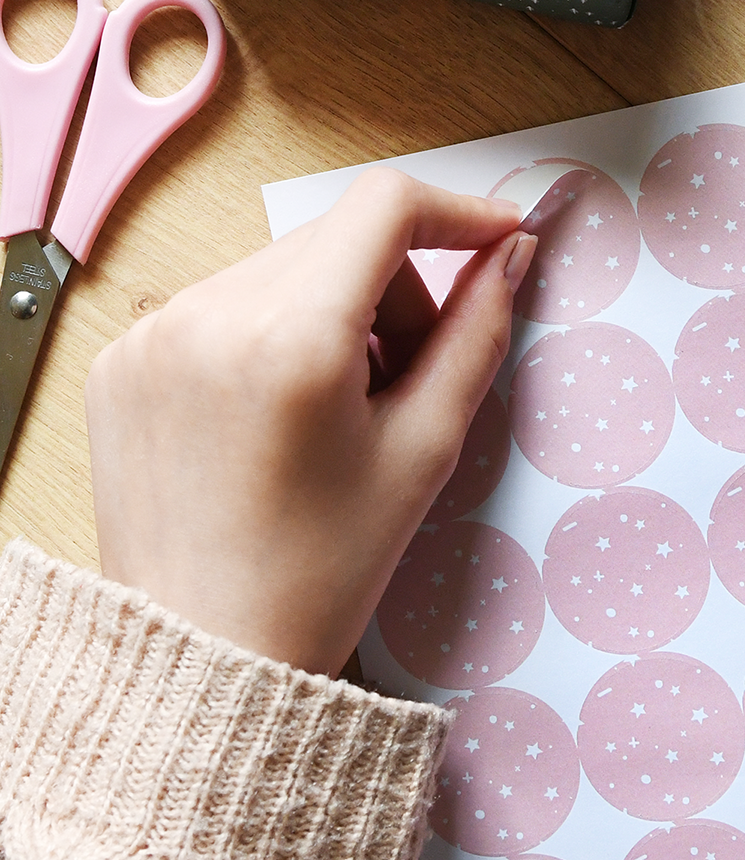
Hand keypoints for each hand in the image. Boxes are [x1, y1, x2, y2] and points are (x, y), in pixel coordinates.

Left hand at [85, 167, 534, 675]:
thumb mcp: (424, 450)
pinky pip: (221, 307)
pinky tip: (281, 419)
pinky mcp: (123, 361)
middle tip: (411, 377)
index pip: (384, 208)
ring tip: (341, 411)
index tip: (495, 239)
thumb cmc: (320, 571)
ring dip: (333, 314)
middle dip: (395, 291)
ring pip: (280, 272)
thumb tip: (506, 258)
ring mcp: (152, 335)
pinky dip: (271, 338)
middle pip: (335, 241)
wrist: (206, 652)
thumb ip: (475, 336)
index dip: (456, 211)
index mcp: (289, 339)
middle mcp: (205, 316)